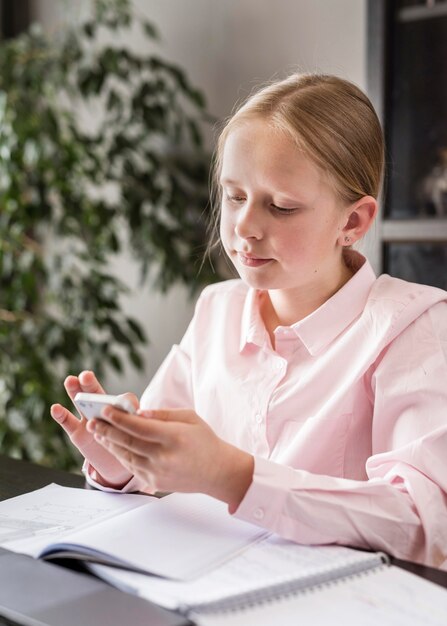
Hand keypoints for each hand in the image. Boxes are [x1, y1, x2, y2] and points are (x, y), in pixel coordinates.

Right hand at [50, 370, 137, 486]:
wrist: (115, 463)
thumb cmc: (125, 442)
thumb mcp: (134, 432)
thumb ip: (134, 421)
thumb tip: (136, 415)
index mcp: (119, 408)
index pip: (120, 397)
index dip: (121, 397)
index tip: (118, 395)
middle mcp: (101, 409)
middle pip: (94, 392)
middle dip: (90, 383)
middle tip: (85, 375)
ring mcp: (87, 420)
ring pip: (80, 403)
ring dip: (74, 391)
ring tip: (70, 381)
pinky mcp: (77, 434)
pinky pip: (68, 422)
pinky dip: (61, 415)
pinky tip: (56, 408)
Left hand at [88, 408, 253, 511]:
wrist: (217, 472)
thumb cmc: (204, 441)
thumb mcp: (190, 418)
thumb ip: (163, 414)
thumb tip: (139, 412)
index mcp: (174, 437)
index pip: (140, 426)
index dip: (120, 418)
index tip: (106, 410)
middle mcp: (164, 456)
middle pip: (128, 441)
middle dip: (107, 430)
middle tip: (92, 420)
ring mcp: (158, 472)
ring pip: (126, 455)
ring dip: (109, 443)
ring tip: (97, 431)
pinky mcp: (154, 482)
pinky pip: (132, 467)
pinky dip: (120, 455)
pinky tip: (112, 445)